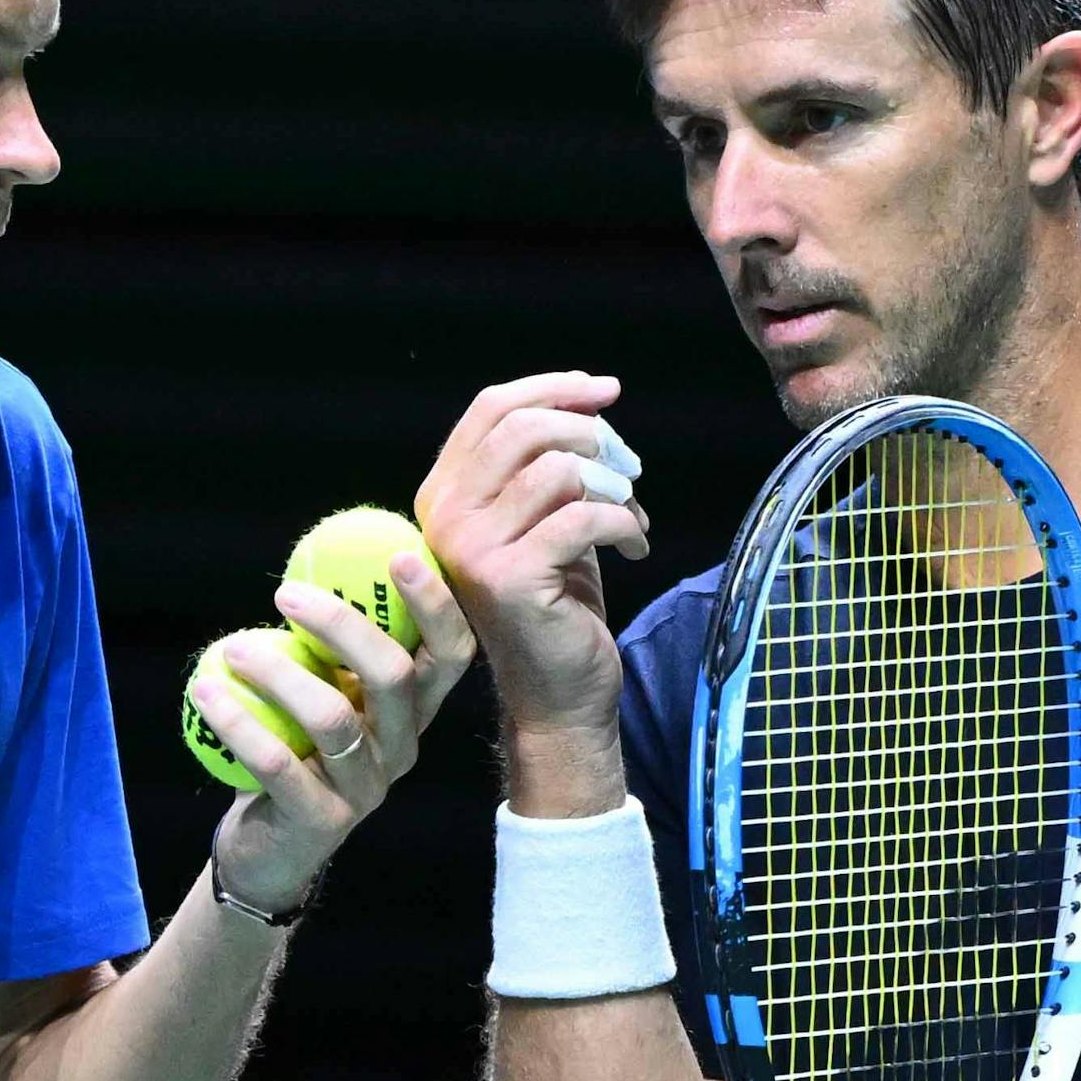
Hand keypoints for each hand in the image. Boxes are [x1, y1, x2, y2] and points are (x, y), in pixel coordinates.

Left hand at [188, 553, 477, 914]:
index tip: (396, 555)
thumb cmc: (295, 751)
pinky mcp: (323, 820)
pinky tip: (206, 692)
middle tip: (286, 594)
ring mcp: (367, 788)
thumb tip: (309, 565)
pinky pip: (279, 762)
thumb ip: (326, 647)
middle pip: (395, 676)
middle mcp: (402, 748)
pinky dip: (238, 721)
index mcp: (412, 711)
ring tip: (233, 648)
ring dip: (278, 674)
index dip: (435, 604)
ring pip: (334, 718)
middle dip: (343, 627)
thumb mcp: (322, 694)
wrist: (269, 850)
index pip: (450, 653)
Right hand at [410, 373, 650, 774]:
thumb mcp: (545, 518)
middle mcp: (444, 519)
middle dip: (591, 434)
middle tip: (629, 466)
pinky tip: (636, 548)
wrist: (557, 693)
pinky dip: (626, 524)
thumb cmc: (557, 602)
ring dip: (613, 484)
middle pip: (522, 428)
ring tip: (630, 515)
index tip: (605, 391)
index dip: (552, 387)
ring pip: (555, 468)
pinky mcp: (510, 578)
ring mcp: (471, 550)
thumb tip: (592, 397)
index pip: (489, 408)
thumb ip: (548, 461)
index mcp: (444, 495)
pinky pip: (584, 516)